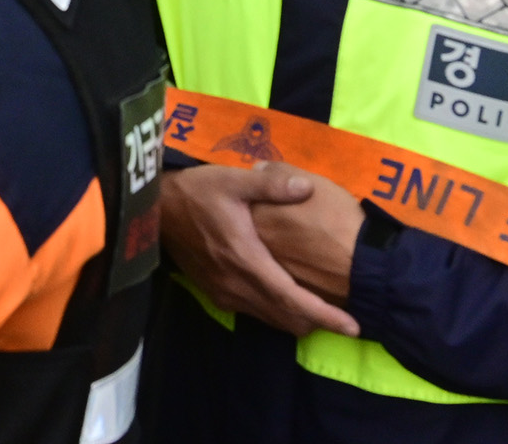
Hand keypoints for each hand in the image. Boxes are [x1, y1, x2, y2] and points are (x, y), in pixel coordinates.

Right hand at [159, 164, 362, 337]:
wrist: (154, 210)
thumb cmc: (196, 192)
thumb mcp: (232, 180)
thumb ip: (271, 185)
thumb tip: (307, 186)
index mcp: (247, 260)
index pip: (293, 299)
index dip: (325, 316)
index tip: (353, 328)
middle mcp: (237, 285)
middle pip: (286, 317)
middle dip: (317, 322)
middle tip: (346, 321)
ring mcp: (225, 293)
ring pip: (270, 319)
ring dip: (296, 319)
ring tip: (322, 313)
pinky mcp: (215, 293)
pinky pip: (254, 313)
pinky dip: (276, 313)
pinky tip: (285, 300)